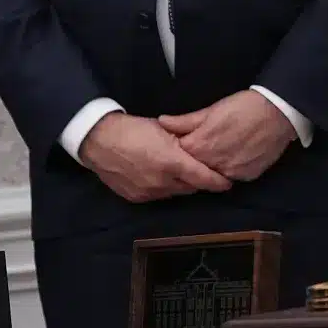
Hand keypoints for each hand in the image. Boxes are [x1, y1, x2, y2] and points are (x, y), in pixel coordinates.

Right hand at [80, 114, 232, 202]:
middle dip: (198, 181)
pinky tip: (161, 177)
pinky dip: (163, 188)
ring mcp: (148, 192)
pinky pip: (158, 196)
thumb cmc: (134, 129)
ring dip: (180, 185)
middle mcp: (162, 182)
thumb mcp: (165, 130)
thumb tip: (201, 149)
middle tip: (202, 172)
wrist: (99, 141)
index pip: (204, 178)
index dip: (218, 182)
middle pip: (191, 187)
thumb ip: (185, 142)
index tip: (228, 183)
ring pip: (174, 193)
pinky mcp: (136, 198)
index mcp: (173, 163)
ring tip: (180, 173)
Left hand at [159, 92, 296, 182]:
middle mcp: (211, 164)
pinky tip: (237, 155)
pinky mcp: (247, 176)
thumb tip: (161, 122)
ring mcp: (231, 172)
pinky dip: (231, 169)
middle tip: (208, 146)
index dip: (180, 150)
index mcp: (198, 146)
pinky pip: (233, 176)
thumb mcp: (211, 110)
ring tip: (223, 150)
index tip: (185, 143)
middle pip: (195, 168)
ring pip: (214, 175)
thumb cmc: (243, 106)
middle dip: (196, 160)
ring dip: (214, 166)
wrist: (279, 111)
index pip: (178, 156)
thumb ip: (185, 121)